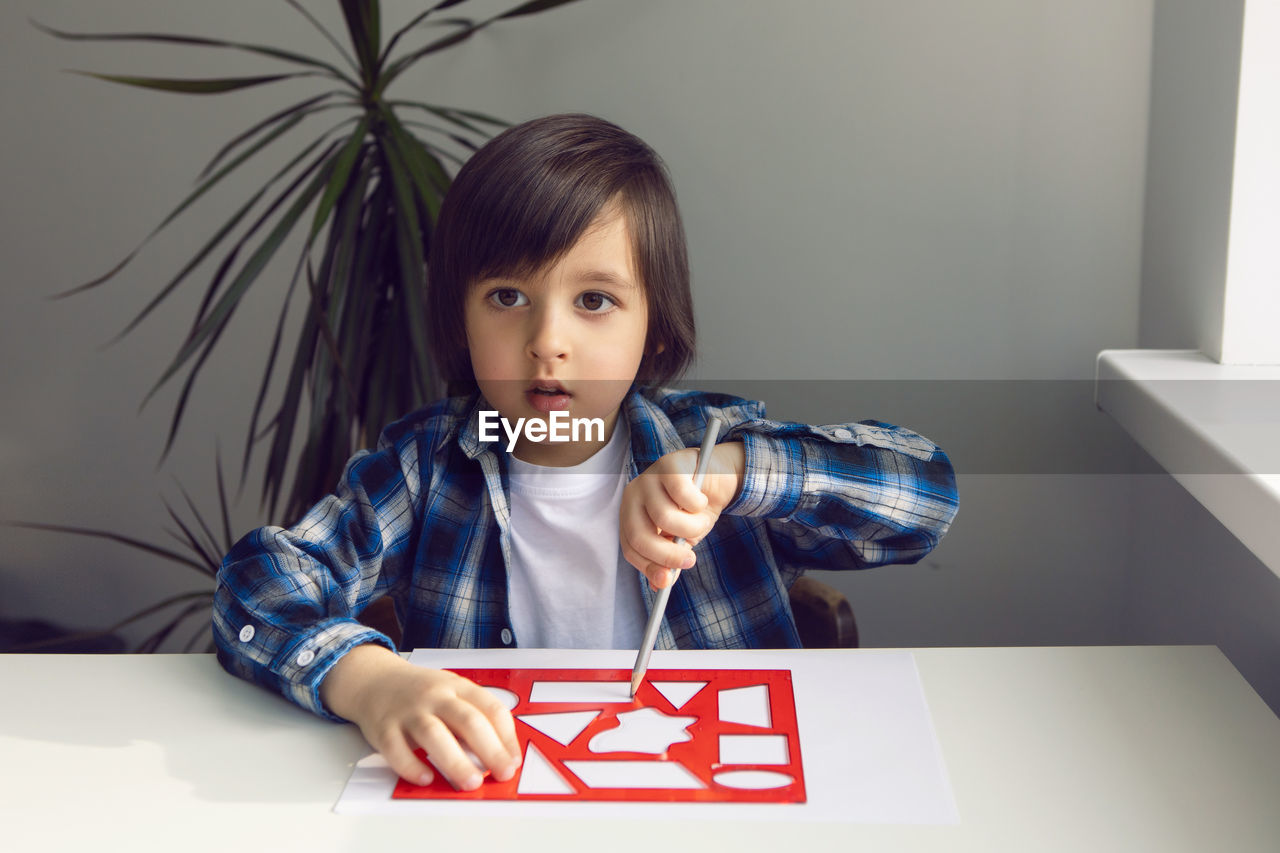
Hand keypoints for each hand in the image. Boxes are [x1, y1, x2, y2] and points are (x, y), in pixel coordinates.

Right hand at [320, 644, 520, 789]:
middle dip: (490, 750)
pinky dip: (412, 766)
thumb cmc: (422, 693)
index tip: (514, 762)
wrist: (376, 680)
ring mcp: (409, 712)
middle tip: (502, 774)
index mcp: (458, 686)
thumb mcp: (453, 692)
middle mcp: (436, 696)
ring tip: (472, 782)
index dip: (507, 738)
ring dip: (456, 761)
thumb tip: (500, 755)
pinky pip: (397, 749)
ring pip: (435, 734)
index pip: (491, 709)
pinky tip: (427, 778)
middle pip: (468, 721)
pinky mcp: (384, 728)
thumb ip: (474, 717)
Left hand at [620, 440, 743, 589]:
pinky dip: (698, 505)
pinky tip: (702, 500)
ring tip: (702, 522)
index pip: (630, 547)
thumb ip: (669, 561)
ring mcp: (649, 478)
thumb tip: (660, 586)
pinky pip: (682, 496)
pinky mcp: (669, 465)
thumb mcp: (681, 541)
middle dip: (667, 554)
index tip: (667, 580)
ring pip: (664, 517)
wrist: (717, 478)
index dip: (648, 566)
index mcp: (631, 515)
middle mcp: (633, 495)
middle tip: (690, 561)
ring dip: (691, 527)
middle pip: (640, 534)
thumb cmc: (694, 512)